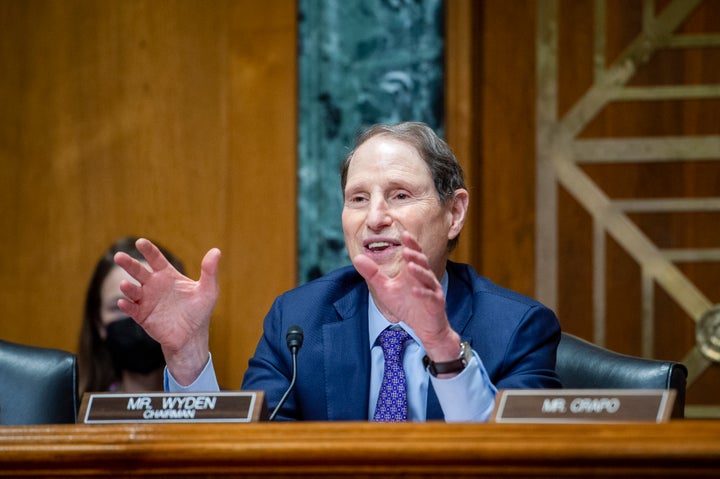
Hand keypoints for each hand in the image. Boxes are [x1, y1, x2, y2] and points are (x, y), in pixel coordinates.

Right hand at [114, 238, 220, 384]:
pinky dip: (127, 306)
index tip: (140, 242)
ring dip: (127, 287)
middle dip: (129, 264)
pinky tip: (123, 302)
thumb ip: (209, 271)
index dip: (148, 250)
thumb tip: (216, 251)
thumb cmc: (199, 310)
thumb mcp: (208, 290)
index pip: (155, 259)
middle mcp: (154, 285)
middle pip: (138, 271)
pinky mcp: (142, 316)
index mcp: (167, 275)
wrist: (192, 336)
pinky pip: (132, 309)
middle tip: (119, 256)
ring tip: (125, 285)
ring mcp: (146, 300)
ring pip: (132, 290)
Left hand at [352, 231, 460, 362]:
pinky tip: (415, 290)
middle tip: (407, 249)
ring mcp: (431, 290)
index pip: (414, 254)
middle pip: (422, 262)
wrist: (424, 327)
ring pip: (427, 278)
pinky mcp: (435, 303)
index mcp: (413, 271)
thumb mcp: (385, 289)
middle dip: (415, 255)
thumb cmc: (407, 305)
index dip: (411, 244)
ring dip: (419, 271)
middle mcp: (424, 277)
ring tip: (410, 265)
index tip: (404, 234)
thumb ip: (373, 274)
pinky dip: (422, 293)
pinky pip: (430, 296)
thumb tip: (357, 257)